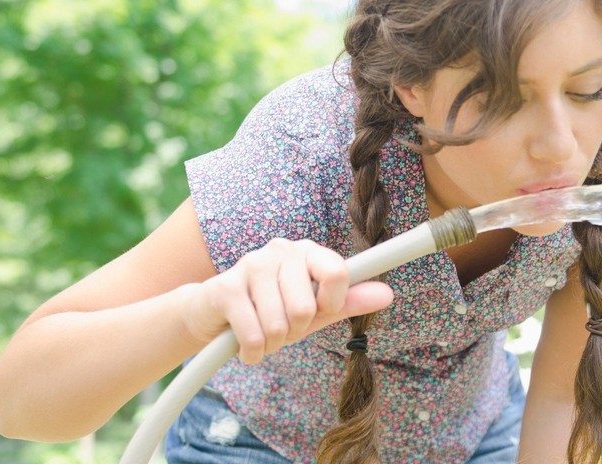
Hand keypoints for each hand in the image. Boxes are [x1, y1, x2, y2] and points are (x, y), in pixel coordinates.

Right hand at [182, 239, 392, 363]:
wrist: (213, 315)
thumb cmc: (272, 310)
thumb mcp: (315, 309)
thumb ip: (349, 301)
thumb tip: (388, 294)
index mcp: (308, 251)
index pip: (338, 273)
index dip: (332, 303)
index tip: (319, 311)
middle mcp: (281, 249)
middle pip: (307, 308)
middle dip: (295, 332)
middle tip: (281, 326)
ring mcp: (251, 264)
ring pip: (279, 325)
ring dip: (272, 344)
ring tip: (261, 332)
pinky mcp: (225, 287)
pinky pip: (254, 336)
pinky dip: (253, 352)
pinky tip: (245, 345)